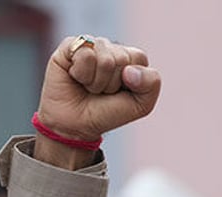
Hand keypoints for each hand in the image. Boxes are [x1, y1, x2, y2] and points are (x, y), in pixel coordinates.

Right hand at [34, 35, 160, 166]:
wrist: (76, 125)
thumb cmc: (108, 113)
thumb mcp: (141, 105)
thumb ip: (151, 83)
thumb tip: (130, 70)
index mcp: (129, 58)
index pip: (139, 58)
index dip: (131, 81)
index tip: (120, 91)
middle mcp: (109, 48)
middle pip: (121, 59)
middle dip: (112, 83)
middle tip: (101, 92)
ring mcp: (89, 45)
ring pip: (104, 59)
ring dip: (96, 82)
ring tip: (88, 87)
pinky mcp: (70, 45)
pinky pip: (85, 54)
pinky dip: (82, 73)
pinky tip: (76, 77)